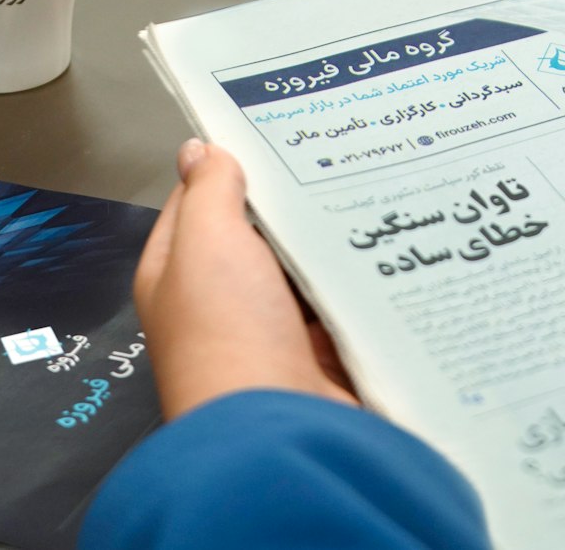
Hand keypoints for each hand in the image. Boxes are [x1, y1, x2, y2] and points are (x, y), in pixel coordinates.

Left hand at [135, 140, 358, 420]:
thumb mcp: (207, 240)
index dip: (227, 166)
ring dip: (329, 240)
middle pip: (256, 235)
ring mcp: (272, 332)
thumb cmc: (227, 332)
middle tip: (337, 152)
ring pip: (303, 267)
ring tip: (373, 186)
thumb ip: (209, 189)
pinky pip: (340, 303)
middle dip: (289, 202)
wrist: (279, 433)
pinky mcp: (319, 356)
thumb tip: (200, 148)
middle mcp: (220, 303)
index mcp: (176, 274)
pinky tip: (387, 245)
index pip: (197, 203)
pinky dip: (358, 281)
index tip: (272, 131)